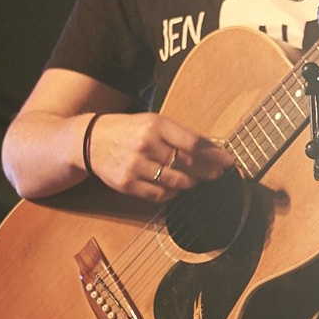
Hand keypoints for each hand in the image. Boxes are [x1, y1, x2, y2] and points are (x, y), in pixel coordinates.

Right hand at [88, 111, 234, 201]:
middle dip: (207, 171)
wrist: (90, 140)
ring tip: (193, 180)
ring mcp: (135, 166)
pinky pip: (159, 195)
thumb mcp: (152, 122)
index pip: (193, 143)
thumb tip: (211, 149)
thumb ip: (179, 135)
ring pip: (176, 182)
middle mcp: (146, 144)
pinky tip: (173, 187)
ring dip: (189, 183)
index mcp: (155, 125)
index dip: (214, 155)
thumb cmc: (128, 130)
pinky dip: (171, 193)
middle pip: (187, 164)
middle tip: (217, 174)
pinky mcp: (127, 184)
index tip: (228, 161)